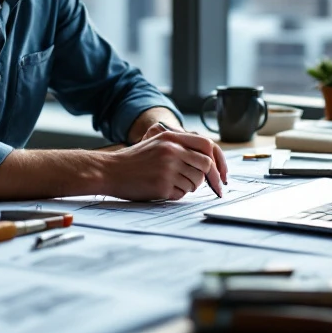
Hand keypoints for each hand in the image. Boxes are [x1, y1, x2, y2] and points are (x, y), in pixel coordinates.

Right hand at [101, 125, 227, 201]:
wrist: (110, 171)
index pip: (207, 146)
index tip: (222, 173)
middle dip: (208, 178)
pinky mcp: (162, 186)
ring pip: (195, 182)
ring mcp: (167, 169)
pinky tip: (163, 189)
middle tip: (206, 186)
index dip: (218, 161)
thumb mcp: (156, 142)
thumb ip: (180, 146)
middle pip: (205, 166)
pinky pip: (182, 194)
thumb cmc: (134, 160)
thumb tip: (208, 160)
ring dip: (189, 186)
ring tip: (172, 183)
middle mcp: (172, 151)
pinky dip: (177, 194)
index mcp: (171, 138)